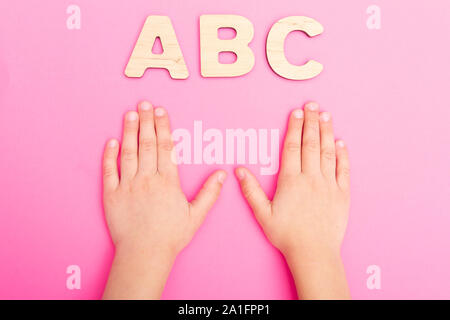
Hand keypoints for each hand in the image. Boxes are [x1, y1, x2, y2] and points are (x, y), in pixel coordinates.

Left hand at [102, 101, 225, 298]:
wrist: (145, 254)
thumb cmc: (171, 236)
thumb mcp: (196, 215)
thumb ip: (209, 193)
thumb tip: (222, 174)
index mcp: (167, 182)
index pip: (165, 147)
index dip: (163, 127)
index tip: (161, 111)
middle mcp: (147, 179)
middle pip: (146, 144)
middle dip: (146, 121)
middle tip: (144, 103)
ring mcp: (127, 186)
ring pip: (128, 152)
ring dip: (129, 131)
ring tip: (130, 114)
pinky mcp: (111, 195)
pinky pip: (109, 171)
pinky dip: (109, 155)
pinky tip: (111, 140)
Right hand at [235, 102, 349, 298]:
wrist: (313, 253)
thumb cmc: (286, 235)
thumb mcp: (262, 214)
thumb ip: (250, 190)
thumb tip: (239, 170)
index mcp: (291, 181)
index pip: (292, 147)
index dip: (294, 127)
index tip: (296, 112)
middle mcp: (311, 178)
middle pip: (311, 144)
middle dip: (311, 122)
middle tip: (312, 104)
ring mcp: (329, 185)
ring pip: (328, 152)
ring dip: (327, 132)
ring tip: (326, 115)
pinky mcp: (342, 194)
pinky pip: (344, 170)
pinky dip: (343, 155)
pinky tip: (341, 142)